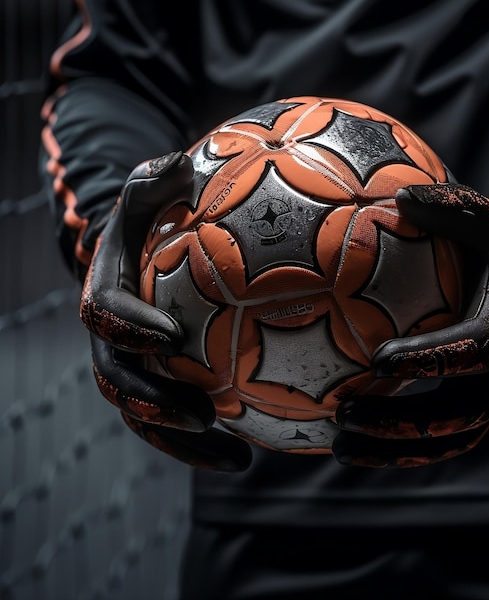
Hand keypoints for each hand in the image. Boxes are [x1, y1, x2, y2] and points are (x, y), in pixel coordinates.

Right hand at [80, 151, 251, 470]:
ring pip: (147, 415)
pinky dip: (206, 442)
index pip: (105, 314)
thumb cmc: (153, 222)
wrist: (144, 256)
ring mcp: (135, 368)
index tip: (169, 338)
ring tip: (237, 459)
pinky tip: (249, 452)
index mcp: (108, 293)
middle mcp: (114, 340)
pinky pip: (177, 419)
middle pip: (120, 381)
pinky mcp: (161, 385)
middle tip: (202, 416)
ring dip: (184, 441)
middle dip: (154, 404)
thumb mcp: (151, 193)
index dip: (129, 328)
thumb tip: (176, 163)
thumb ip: (156, 182)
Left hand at [333, 182, 488, 468]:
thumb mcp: (484, 215)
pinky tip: (358, 441)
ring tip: (341, 446)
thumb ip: (447, 204)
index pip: (473, 351)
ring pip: (450, 438)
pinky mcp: (479, 398)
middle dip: (403, 424)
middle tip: (344, 416)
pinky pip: (444, 436)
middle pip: (459, 414)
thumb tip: (398, 196)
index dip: (431, 360)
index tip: (378, 360)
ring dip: (397, 449)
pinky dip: (404, 447)